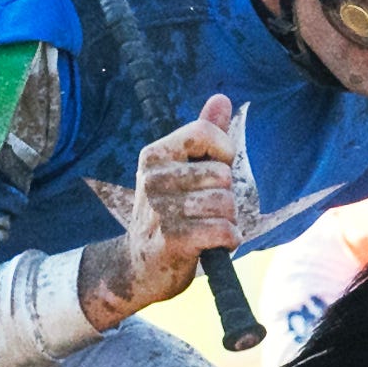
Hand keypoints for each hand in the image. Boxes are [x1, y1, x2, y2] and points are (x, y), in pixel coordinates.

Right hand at [79, 95, 240, 331]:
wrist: (138, 268)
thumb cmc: (168, 216)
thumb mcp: (179, 171)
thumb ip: (202, 135)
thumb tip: (221, 98)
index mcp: (155, 155)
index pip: (204, 133)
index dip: (223, 153)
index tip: (214, 172)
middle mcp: (154, 178)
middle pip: (222, 175)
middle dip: (226, 197)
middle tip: (207, 211)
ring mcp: (161, 209)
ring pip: (226, 204)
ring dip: (228, 221)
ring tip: (208, 228)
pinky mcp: (173, 240)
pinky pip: (224, 231)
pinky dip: (229, 241)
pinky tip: (214, 245)